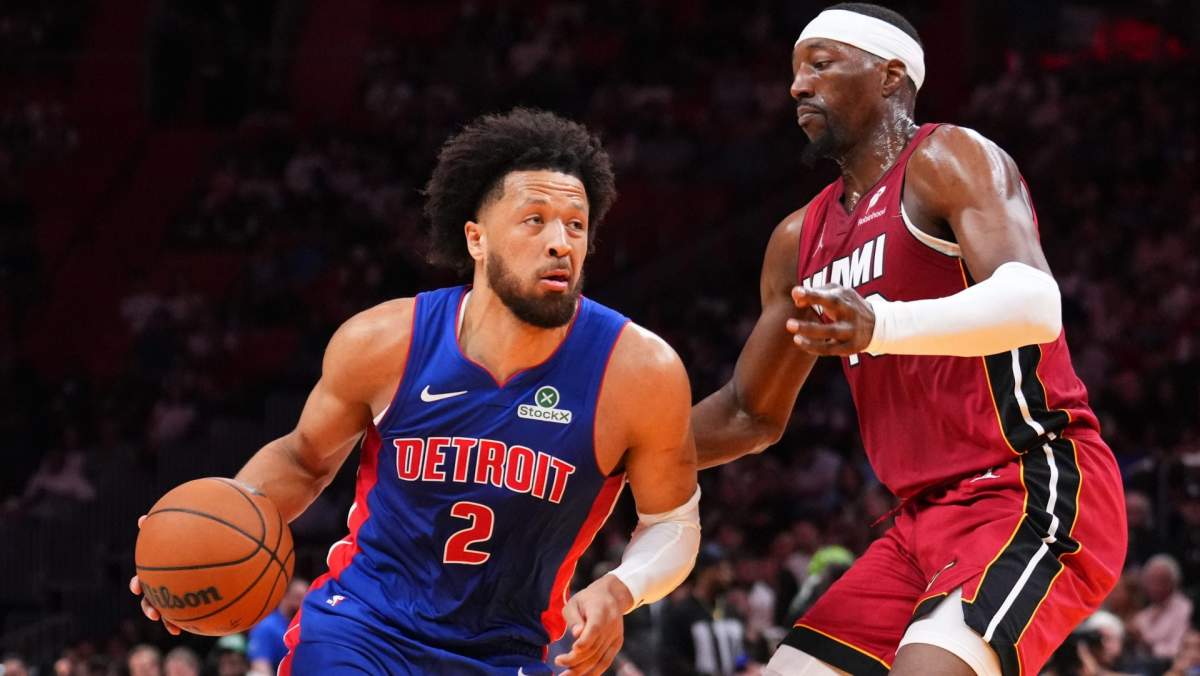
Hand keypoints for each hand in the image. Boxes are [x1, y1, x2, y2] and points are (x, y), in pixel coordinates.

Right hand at [130, 514, 180, 635]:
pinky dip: (183, 622)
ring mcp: (173, 594)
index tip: (138, 588)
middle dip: (149, 607)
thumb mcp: (176, 533)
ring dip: (166, 620)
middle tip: (154, 613)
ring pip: (165, 610)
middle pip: (150, 599)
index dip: (137, 585)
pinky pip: (184, 613)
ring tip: (172, 627)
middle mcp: (161, 585)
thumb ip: (161, 527)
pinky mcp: (186, 600)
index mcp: (157, 572)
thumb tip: (142, 518)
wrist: (208, 553)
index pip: (141, 579)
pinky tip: (186, 629)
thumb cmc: (188, 538)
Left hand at [554, 574, 632, 675]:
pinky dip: (594, 672)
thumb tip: (576, 634)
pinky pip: (605, 662)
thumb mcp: (575, 602)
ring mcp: (615, 637)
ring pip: (598, 659)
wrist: (611, 596)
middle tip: (558, 662)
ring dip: (581, 670)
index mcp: (601, 611)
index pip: (595, 629)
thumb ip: (574, 618)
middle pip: (594, 648)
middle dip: (575, 660)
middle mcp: (611, 626)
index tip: (572, 649)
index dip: (585, 642)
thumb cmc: (587, 599)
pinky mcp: (616, 644)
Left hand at [787, 285, 875, 355]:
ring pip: (831, 335)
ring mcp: (851, 331)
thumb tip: (797, 299)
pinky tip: (800, 342)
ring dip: (811, 337)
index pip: (828, 295)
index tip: (796, 292)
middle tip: (788, 323)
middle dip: (810, 322)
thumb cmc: (847, 304)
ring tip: (794, 337)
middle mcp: (849, 314)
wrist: (876, 323)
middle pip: (831, 316)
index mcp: (845, 298)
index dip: (812, 293)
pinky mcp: (850, 347)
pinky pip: (830, 349)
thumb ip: (816, 292)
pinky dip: (814, 347)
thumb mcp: (836, 292)